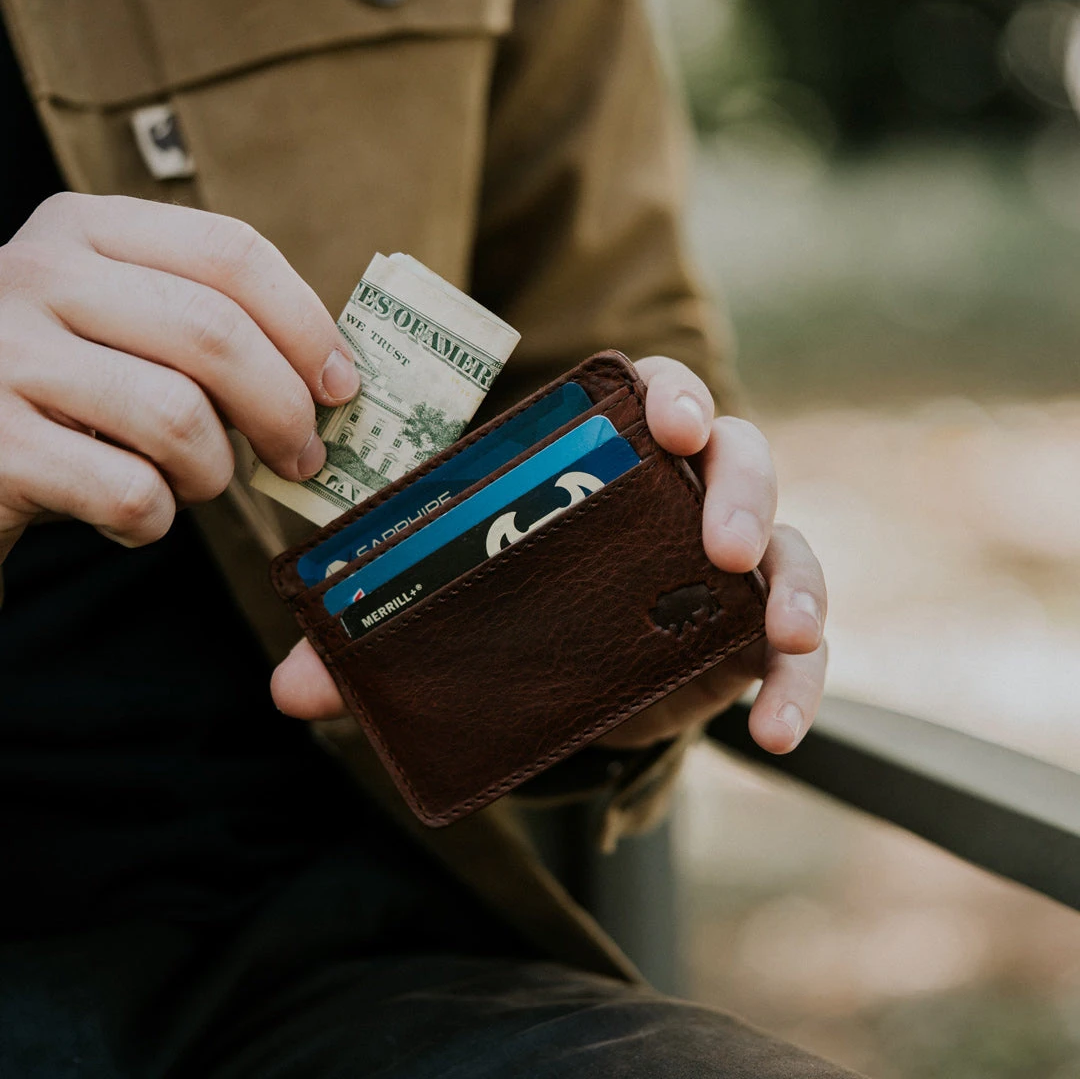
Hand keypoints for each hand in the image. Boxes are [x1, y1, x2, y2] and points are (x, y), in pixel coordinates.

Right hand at [0, 193, 359, 562]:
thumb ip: (205, 331)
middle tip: (302, 456)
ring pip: (178, 417)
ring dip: (212, 472)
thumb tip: (330, 380)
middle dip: (283, 409)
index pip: (229, 251)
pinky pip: (131, 492)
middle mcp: (36, 275)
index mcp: (84, 230)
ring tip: (193, 483)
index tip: (341, 385)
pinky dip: (156, 521)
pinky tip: (134, 515)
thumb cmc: (62, 397)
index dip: (305, 325)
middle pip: (214, 332)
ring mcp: (4, 356)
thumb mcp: (121, 330)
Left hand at [273, 356, 826, 755]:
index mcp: (608, 461)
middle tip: (718, 537)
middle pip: (738, 456)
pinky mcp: (747, 632)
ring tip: (780, 628)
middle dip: (740, 485)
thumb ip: (379, 646)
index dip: (669, 394)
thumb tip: (291, 687)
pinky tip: (775, 731)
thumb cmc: (513, 610)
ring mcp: (724, 563)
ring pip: (787, 542)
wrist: (562, 676)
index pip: (654, 397)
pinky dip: (800, 680)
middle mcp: (679, 497)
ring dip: (792, 579)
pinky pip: (796, 644)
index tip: (667, 421)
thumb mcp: (451, 615)